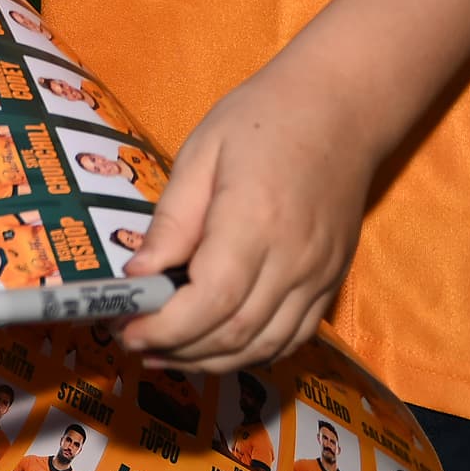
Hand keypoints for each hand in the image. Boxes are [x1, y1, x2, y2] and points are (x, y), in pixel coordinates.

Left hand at [119, 65, 379, 375]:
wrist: (342, 109)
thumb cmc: (264, 120)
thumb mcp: (201, 153)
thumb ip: (172, 221)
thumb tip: (138, 275)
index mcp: (255, 220)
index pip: (211, 300)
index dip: (166, 328)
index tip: (127, 329)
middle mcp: (294, 257)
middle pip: (236, 333)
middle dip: (179, 350)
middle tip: (135, 343)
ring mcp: (319, 274)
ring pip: (266, 345)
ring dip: (212, 361)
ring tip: (167, 354)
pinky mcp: (332, 280)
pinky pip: (293, 336)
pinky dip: (252, 352)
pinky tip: (217, 347)